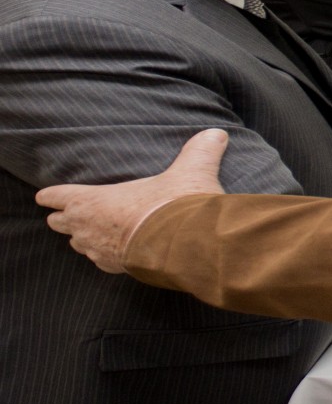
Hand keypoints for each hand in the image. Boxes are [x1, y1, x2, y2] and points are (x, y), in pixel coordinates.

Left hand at [35, 129, 228, 272]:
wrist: (186, 247)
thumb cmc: (175, 206)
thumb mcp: (191, 170)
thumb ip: (200, 151)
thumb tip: (216, 133)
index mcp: (94, 200)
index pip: (59, 195)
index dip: (51, 195)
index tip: (43, 195)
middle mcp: (90, 228)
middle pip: (62, 224)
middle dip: (64, 217)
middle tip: (66, 212)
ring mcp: (102, 252)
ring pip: (79, 245)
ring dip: (83, 238)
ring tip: (92, 232)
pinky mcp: (119, 269)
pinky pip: (102, 262)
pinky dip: (105, 255)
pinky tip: (116, 252)